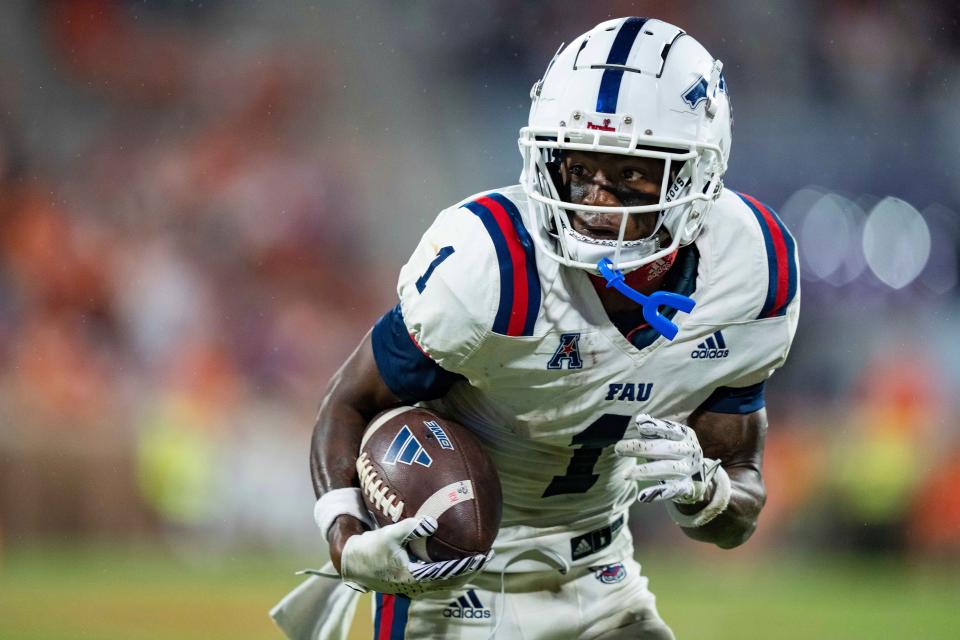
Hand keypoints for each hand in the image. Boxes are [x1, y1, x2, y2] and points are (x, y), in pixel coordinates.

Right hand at [338, 516, 492, 596]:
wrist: (354, 564)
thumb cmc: (371, 547)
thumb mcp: (390, 534)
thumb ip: (411, 528)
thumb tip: (433, 522)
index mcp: (413, 577)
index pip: (448, 574)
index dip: (468, 567)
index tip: (482, 556)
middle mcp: (416, 586)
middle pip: (451, 583)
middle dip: (470, 571)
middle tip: (487, 557)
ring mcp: (414, 588)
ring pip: (445, 585)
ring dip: (462, 574)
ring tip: (476, 561)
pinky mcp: (411, 584)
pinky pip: (437, 582)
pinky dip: (450, 574)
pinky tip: (455, 563)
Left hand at [615, 414, 720, 504]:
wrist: (697, 474)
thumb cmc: (674, 449)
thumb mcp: (669, 437)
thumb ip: (655, 430)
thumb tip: (640, 421)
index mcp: (685, 434)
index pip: (670, 429)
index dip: (656, 427)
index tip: (639, 425)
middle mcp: (689, 451)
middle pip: (665, 449)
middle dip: (640, 448)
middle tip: (618, 448)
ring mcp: (689, 469)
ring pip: (667, 470)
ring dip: (645, 471)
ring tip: (626, 474)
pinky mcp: (687, 487)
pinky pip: (672, 490)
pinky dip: (657, 493)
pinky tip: (643, 496)